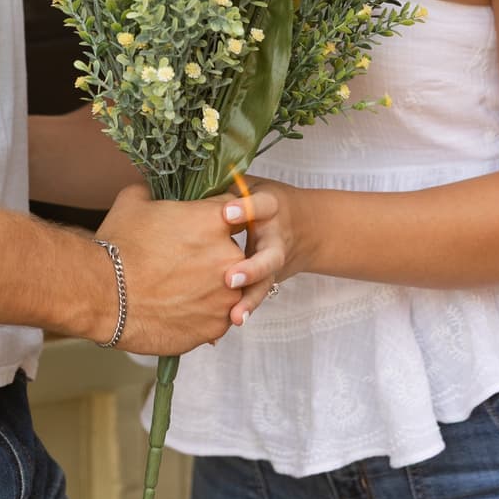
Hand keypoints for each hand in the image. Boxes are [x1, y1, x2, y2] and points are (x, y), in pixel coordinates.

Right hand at [95, 184, 255, 354]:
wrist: (104, 295)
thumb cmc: (119, 246)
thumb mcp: (133, 201)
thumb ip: (155, 191)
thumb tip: (155, 190)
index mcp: (215, 220)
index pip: (234, 210)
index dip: (215, 217)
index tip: (201, 226)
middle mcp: (229, 256)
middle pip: (233, 251)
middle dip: (213, 255)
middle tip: (183, 262)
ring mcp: (226, 294)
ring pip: (229, 287)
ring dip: (211, 286)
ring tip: (179, 289)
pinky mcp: (217, 325)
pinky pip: (218, 316)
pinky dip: (202, 313)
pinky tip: (177, 308)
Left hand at [228, 180, 294, 318]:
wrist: (307, 227)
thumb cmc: (263, 201)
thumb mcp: (250, 185)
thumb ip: (227, 185)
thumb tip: (190, 177)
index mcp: (271, 207)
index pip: (262, 206)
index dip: (246, 209)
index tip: (225, 215)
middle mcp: (276, 237)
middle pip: (270, 255)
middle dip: (252, 268)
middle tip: (231, 278)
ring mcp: (275, 262)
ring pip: (266, 282)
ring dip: (251, 299)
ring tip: (235, 315)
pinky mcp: (270, 280)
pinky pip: (259, 296)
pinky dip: (247, 309)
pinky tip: (232, 321)